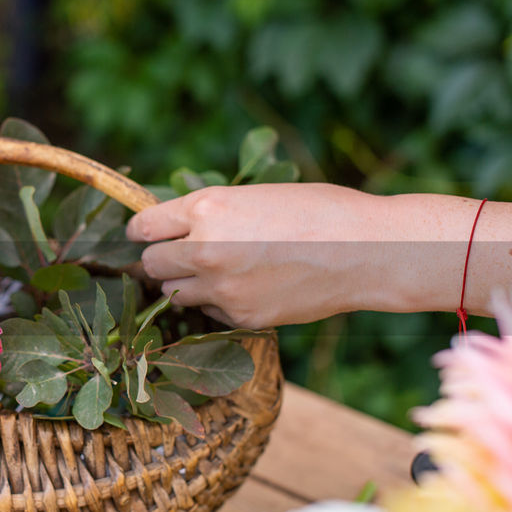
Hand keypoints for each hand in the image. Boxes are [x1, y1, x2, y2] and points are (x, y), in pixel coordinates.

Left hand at [126, 183, 397, 327]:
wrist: (367, 251)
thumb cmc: (317, 211)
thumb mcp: (254, 196)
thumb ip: (211, 213)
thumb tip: (174, 228)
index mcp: (207, 208)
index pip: (145, 227)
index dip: (145, 231)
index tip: (149, 235)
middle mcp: (205, 248)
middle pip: (152, 264)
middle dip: (163, 260)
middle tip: (184, 255)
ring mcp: (222, 287)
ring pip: (174, 293)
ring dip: (188, 284)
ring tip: (222, 270)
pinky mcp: (242, 316)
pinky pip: (210, 312)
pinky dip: (219, 303)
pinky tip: (250, 287)